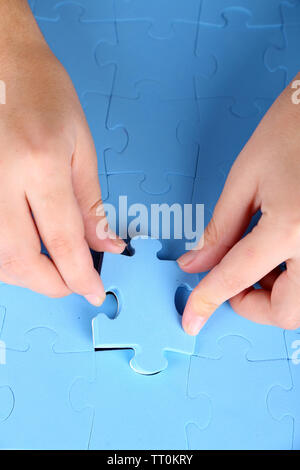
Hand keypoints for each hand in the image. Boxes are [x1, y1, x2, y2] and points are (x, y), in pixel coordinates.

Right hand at [0, 0, 124, 303]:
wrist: (2, 64)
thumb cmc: (44, 95)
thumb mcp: (80, 147)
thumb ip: (90, 204)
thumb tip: (106, 246)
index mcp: (40, 164)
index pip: (61, 240)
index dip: (80, 276)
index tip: (93, 292)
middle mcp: (1, 180)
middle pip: (19, 259)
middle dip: (49, 283)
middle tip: (72, 284)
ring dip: (25, 273)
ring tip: (51, 268)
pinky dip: (6, 256)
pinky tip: (25, 248)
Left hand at [178, 73, 299, 334]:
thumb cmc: (294, 128)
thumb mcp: (247, 177)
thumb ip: (220, 229)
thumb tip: (195, 264)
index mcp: (290, 227)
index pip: (236, 278)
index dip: (207, 301)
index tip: (192, 318)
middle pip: (286, 312)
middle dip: (253, 306)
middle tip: (234, 282)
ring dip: (277, 295)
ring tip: (259, 260)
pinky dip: (295, 280)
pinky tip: (281, 255)